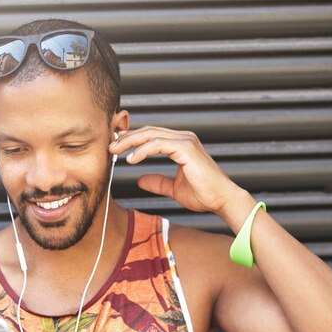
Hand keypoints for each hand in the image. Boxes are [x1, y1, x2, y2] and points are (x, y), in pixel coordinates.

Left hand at [109, 126, 245, 215]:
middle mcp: (184, 138)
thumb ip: (158, 182)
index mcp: (181, 144)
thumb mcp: (174, 188)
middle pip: (149, 131)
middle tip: (110, 146)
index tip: (117, 146)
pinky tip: (131, 159)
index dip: (133, 139)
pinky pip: (159, 144)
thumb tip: (140, 180)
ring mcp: (186, 141)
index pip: (152, 135)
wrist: (221, 200)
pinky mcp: (187, 148)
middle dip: (127, 138)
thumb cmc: (203, 194)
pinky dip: (143, 150)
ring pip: (151, 134)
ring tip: (116, 151)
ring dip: (130, 142)